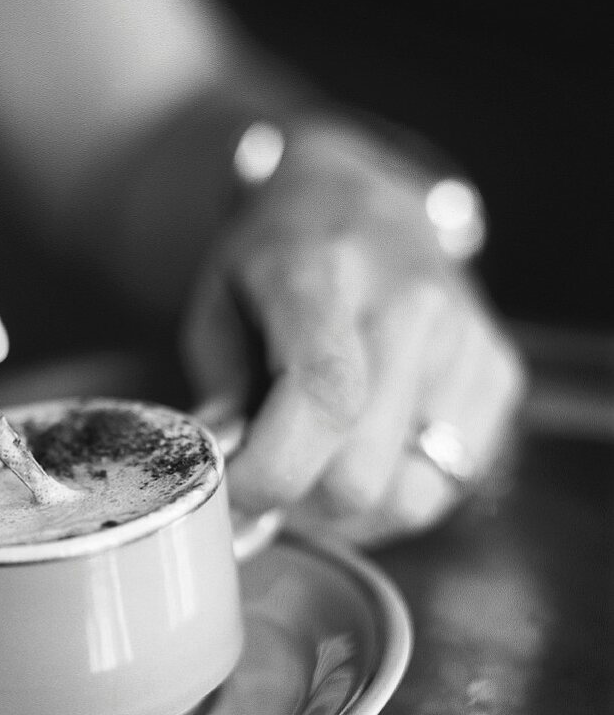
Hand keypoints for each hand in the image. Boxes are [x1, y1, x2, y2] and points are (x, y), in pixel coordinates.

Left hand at [183, 124, 525, 544]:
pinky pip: (445, 485)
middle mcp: (412, 304)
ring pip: (406, 495)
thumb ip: (220, 394)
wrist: (358, 201)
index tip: (233, 492)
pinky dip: (391, 497)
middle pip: (361, 473)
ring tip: (312, 473)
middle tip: (268, 481)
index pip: (323, 400)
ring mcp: (467, 340)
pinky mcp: (498, 374)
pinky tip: (359, 459)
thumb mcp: (216, 309)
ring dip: (345, 513)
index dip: (272, 473)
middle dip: (299, 503)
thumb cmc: (272, 263)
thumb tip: (229, 479)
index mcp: (327, 275)